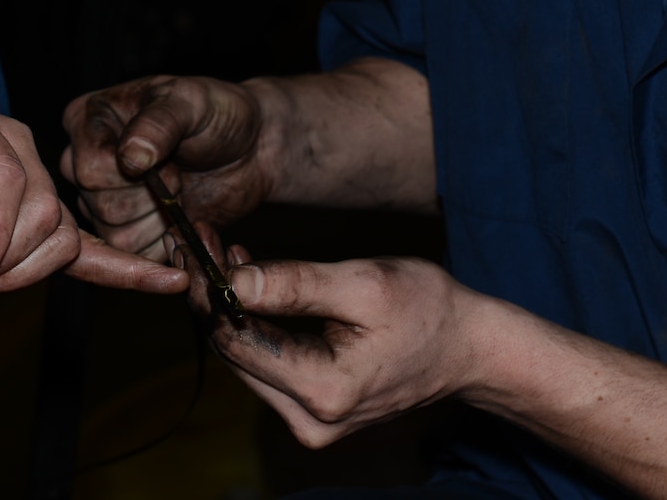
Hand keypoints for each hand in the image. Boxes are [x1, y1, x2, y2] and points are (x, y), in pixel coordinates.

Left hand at [0, 97, 185, 295]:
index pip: (6, 175)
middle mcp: (14, 145)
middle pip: (42, 209)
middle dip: (1, 259)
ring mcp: (36, 182)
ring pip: (61, 234)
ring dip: (21, 273)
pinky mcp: (43, 221)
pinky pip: (89, 248)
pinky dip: (127, 269)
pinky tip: (169, 280)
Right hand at [60, 75, 274, 260]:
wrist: (250, 149)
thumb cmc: (219, 114)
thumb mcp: (192, 102)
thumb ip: (160, 123)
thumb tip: (130, 158)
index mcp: (87, 117)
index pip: (89, 168)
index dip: (135, 172)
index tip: (170, 153)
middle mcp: (83, 159)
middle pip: (99, 204)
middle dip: (150, 194)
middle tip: (178, 171)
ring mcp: (101, 198)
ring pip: (114, 235)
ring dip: (159, 218)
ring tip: (178, 188)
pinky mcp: (126, 230)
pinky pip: (133, 256)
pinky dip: (166, 240)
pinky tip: (181, 213)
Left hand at [177, 232, 477, 448]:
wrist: (469, 348)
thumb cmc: (427, 310)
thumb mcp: (363, 283)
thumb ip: (296, 285)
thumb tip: (233, 282)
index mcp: (322, 392)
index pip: (237, 339)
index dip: (209, 289)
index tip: (196, 244)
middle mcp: (310, 422)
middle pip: (236, 353)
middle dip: (214, 296)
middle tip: (204, 242)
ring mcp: (312, 424)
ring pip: (247, 360)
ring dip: (232, 309)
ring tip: (227, 255)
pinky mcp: (314, 414)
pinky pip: (268, 365)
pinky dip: (256, 325)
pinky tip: (253, 285)